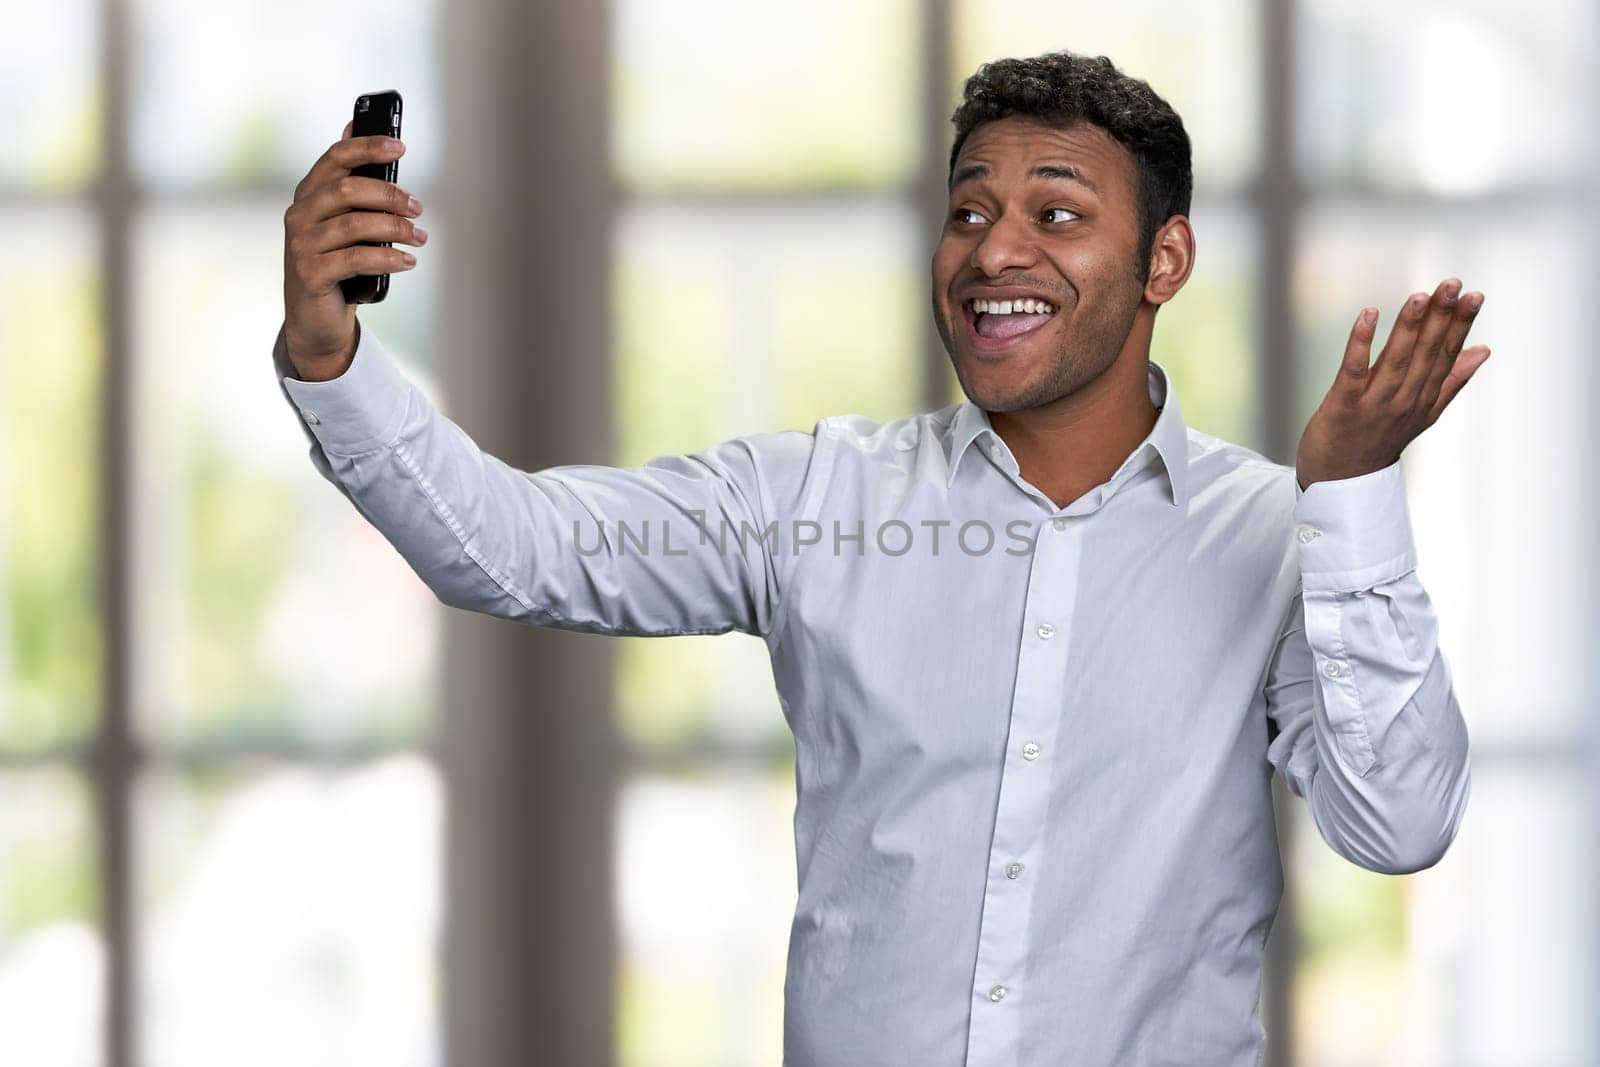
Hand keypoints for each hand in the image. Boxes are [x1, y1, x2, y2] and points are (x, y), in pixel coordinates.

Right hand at [280, 120, 427, 380]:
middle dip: (389, 195)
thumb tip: (366, 138)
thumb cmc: (336, 267)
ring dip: (395, 228)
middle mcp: (300, 216)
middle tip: (418, 208)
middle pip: (348, 190)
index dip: (367, 148)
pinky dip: (388, 258)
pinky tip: (407, 261)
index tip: (399, 146)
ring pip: (355, 224)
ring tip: (419, 237)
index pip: (335, 159)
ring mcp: (301, 245)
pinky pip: (356, 258)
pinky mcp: (310, 274)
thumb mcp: (346, 225)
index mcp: (309, 196)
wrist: (316, 320)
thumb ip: (356, 190)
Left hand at [1295, 277, 1489, 490]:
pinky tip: (1368, 314)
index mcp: (1424, 400)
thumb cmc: (1376, 442)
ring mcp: (1374, 406)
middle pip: (1426, 354)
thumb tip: (1483, 350)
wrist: (1339, 484)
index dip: (1461, 326)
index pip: (1447, 357)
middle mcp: (1404, 402)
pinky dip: (1360, 343)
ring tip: (1420, 296)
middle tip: (1453, 283)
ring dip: (1408, 327)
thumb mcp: (1422, 414)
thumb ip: (1451, 381)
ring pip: (1396, 360)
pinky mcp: (1342, 407)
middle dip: (1441, 318)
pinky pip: (1352, 371)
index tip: (1475, 295)